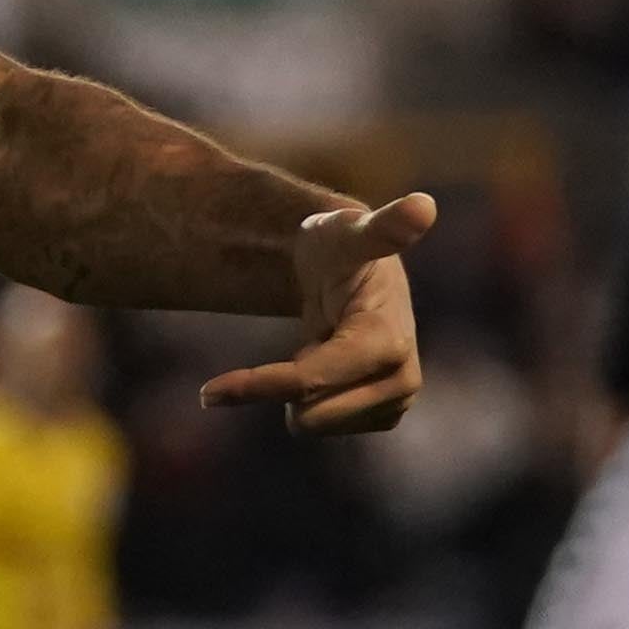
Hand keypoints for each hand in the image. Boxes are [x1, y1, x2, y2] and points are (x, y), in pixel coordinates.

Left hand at [199, 193, 437, 436]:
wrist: (355, 270)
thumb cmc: (345, 245)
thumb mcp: (352, 231)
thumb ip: (383, 227)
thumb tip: (423, 204)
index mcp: (388, 342)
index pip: (310, 380)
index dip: (260, 385)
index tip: (204, 393)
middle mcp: (402, 381)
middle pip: (309, 412)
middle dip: (282, 384)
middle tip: (295, 339)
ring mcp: (395, 402)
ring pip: (312, 422)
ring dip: (299, 389)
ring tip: (317, 344)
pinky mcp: (383, 415)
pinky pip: (320, 424)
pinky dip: (309, 396)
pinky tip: (323, 360)